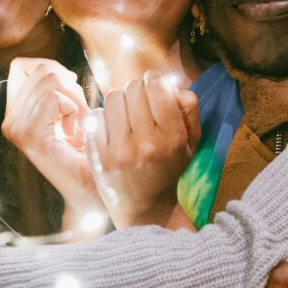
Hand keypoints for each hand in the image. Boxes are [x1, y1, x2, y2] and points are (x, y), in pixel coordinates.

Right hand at [2, 58, 97, 213]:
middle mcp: (9, 120)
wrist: (93, 186)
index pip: (21, 64)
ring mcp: (15, 128)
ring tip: (78, 125)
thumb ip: (56, 91)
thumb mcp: (68, 113)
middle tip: (79, 116)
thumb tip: (63, 71)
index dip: (51, 67)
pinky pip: (54, 98)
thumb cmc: (88, 149)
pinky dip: (74, 109)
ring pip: (50, 80)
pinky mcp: (29, 135)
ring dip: (75, 99)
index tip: (70, 89)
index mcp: (14, 113)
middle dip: (70, 86)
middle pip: (42, 70)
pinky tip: (76, 133)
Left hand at [88, 72, 200, 228]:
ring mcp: (120, 151)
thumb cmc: (169, 167)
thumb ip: (188, 108)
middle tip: (141, 104)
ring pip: (112, 97)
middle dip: (138, 91)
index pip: (157, 87)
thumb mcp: (190, 141)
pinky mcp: (99, 156)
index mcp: (172, 138)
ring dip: (120, 101)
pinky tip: (113, 130)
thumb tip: (171, 83)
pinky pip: (96, 115)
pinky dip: (104, 117)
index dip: (155, 81)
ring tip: (126, 115)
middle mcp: (146, 144)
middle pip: (134, 88)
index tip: (155, 88)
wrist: (144, 207)